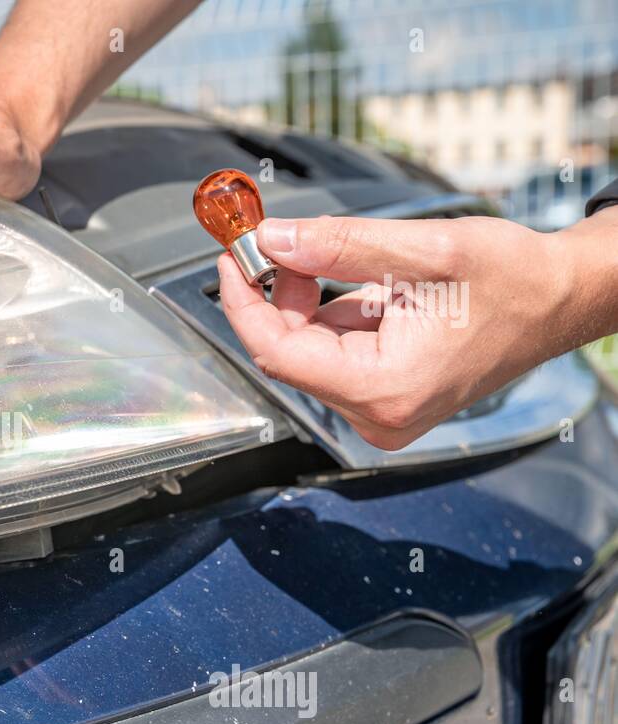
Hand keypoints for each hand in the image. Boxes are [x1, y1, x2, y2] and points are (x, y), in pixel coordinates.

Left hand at [217, 212, 614, 449]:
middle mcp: (378, 414)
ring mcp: (380, 410)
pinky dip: (334, 312)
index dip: (244, 303)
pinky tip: (377, 291)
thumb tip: (272, 239)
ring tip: (365, 265)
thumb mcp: (427, 250)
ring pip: (309, 348)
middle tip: (281, 239)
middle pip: (289, 352)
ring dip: (311, 299)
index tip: (231, 257)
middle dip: (279, 293)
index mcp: (385, 389)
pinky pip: (333, 350)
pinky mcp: (383, 397)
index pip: (278, 354)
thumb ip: (341, 245)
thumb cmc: (515, 281)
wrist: (562, 300)